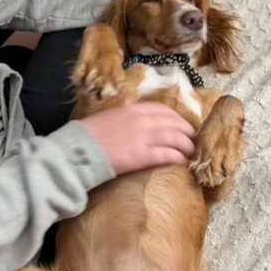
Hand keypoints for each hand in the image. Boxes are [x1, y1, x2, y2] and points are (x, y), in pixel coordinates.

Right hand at [80, 102, 194, 173]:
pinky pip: (167, 154)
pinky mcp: (142, 155)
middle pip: (174, 123)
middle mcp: (142, 120)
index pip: (164, 110)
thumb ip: (129, 117)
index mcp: (133, 109)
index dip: (178, 119)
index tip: (183, 126)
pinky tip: (182, 161)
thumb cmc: (89, 135)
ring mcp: (143, 137)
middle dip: (187, 132)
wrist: (77, 151)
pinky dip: (178, 157)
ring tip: (191, 152)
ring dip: (187, 146)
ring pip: (175, 138)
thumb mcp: (111, 117)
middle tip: (193, 140)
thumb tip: (142, 123)